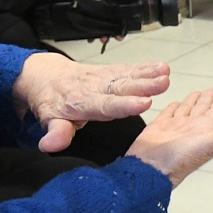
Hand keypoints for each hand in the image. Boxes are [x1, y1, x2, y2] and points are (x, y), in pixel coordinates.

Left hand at [12, 54, 169, 152]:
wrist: (46, 76)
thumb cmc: (52, 102)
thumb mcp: (48, 120)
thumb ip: (56, 133)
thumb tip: (49, 145)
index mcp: (82, 102)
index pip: (105, 105)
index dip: (124, 105)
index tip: (144, 104)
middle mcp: (96, 88)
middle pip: (121, 87)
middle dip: (143, 86)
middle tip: (162, 84)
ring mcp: (104, 78)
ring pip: (127, 76)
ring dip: (148, 75)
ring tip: (166, 73)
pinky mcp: (110, 71)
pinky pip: (128, 69)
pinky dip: (145, 68)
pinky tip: (162, 67)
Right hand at [128, 89, 212, 185]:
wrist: (150, 169)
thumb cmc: (180, 159)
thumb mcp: (211, 143)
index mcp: (207, 129)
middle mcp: (193, 127)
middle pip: (203, 108)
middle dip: (208, 99)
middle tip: (211, 91)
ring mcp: (176, 127)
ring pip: (187, 109)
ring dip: (192, 101)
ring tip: (196, 94)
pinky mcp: (159, 127)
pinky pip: (168, 113)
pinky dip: (173, 107)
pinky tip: (175, 104)